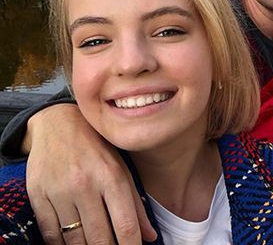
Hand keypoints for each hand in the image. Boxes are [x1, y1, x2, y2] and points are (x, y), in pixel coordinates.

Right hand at [25, 103, 156, 243]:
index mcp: (112, 176)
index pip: (125, 225)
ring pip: (75, 239)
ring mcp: (60, 190)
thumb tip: (150, 236)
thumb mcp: (122, 169)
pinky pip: (50, 233)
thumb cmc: (97, 148)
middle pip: (100, 237)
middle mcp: (86, 184)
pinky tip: (72, 244)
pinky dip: (61, 244)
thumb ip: (135, 203)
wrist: (57, 124)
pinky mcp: (38, 194)